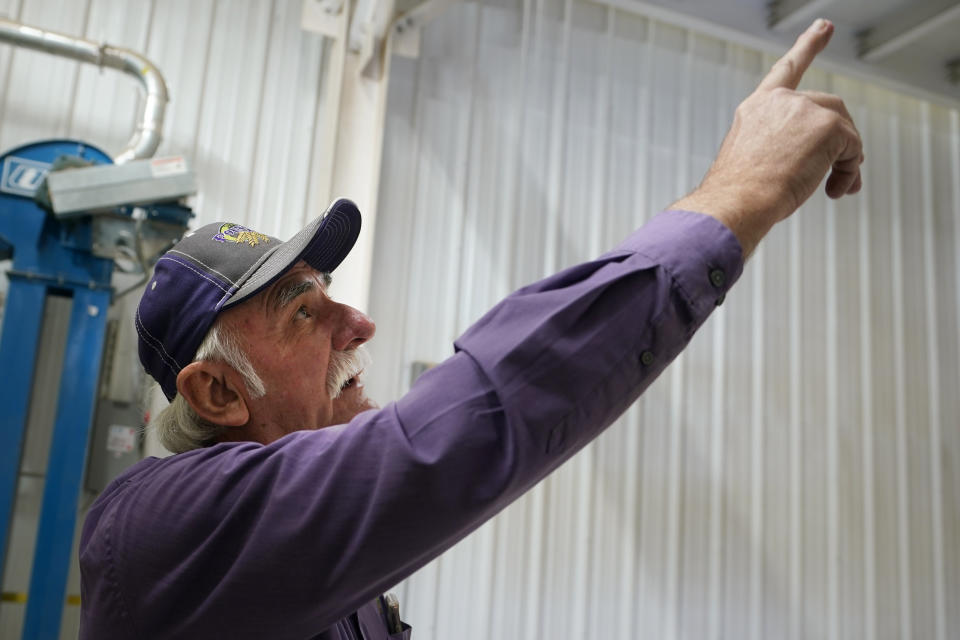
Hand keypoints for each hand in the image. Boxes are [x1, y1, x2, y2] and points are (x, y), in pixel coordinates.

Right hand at [672, 18, 863, 256]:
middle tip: (841, 175)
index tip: (824, 28)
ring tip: (834, 187)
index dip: (808, 46)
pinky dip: (849, 172)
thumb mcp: (754, 159)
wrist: (737, 202)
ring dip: (845, 159)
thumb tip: (825, 159)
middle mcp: (781, 101)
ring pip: (844, 128)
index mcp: (758, 107)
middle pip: (830, 108)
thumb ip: (784, 146)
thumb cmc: (740, 192)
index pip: (788, 69)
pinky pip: (853, 149)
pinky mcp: (828, 126)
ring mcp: (805, 109)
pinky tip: (833, 190)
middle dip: (840, 139)